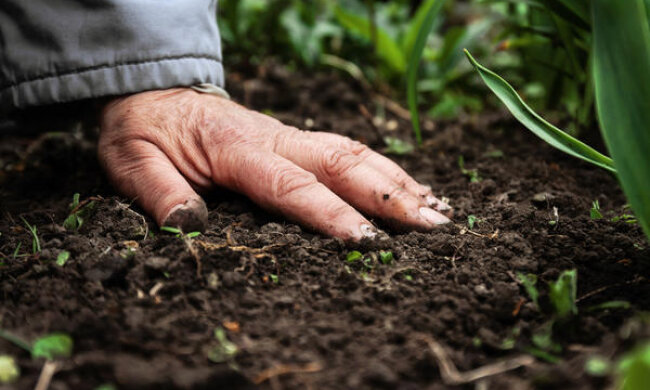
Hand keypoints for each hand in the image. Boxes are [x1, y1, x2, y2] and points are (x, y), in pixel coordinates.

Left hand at [98, 88, 450, 240]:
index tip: (367, 243)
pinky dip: (385, 169)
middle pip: (342, 163)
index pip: (291, 185)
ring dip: (398, 181)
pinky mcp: (296, 139)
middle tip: (434, 227)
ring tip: (438, 210)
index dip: (330, 214)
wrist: (155, 94)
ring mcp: (290, 135)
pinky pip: (348, 150)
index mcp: (235, 148)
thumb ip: (160, 193)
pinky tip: (410, 188)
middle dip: (389, 196)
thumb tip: (189, 227)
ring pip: (354, 153)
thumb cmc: (145, 132)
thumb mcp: (132, 163)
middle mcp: (274, 138)